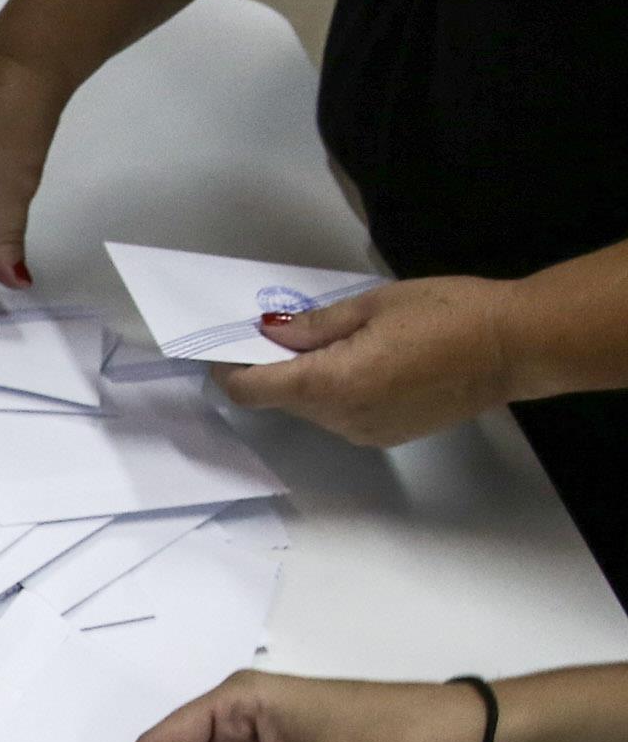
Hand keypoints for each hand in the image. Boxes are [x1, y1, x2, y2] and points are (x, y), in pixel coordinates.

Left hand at [218, 276, 522, 447]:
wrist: (514, 346)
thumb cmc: (447, 313)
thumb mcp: (372, 305)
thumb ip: (314, 326)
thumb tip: (270, 334)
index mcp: (331, 383)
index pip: (254, 390)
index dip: (231, 370)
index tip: (227, 348)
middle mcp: (340, 419)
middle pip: (280, 401)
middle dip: (272, 369)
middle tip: (283, 333)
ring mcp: (363, 433)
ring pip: (310, 410)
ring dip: (306, 381)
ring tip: (333, 342)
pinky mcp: (385, 436)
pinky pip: (340, 416)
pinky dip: (335, 393)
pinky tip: (362, 363)